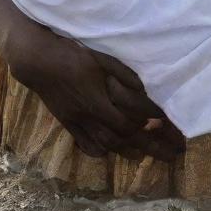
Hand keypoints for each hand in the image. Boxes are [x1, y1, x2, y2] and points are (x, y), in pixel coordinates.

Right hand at [3, 25, 183, 161]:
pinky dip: (100, 150)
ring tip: (147, 155)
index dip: (151, 127)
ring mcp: (77, 122)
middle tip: (172, 154)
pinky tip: (111, 151)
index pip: (129, 123)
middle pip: (122, 139)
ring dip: (128, 151)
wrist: (38, 61)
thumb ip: (122, 74)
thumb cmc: (72, 55)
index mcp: (98, 100)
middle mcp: (88, 116)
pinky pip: (85, 144)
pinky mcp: (68, 122)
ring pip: (105, 144)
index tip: (170, 128)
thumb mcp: (101, 58)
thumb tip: (144, 89)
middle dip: (150, 148)